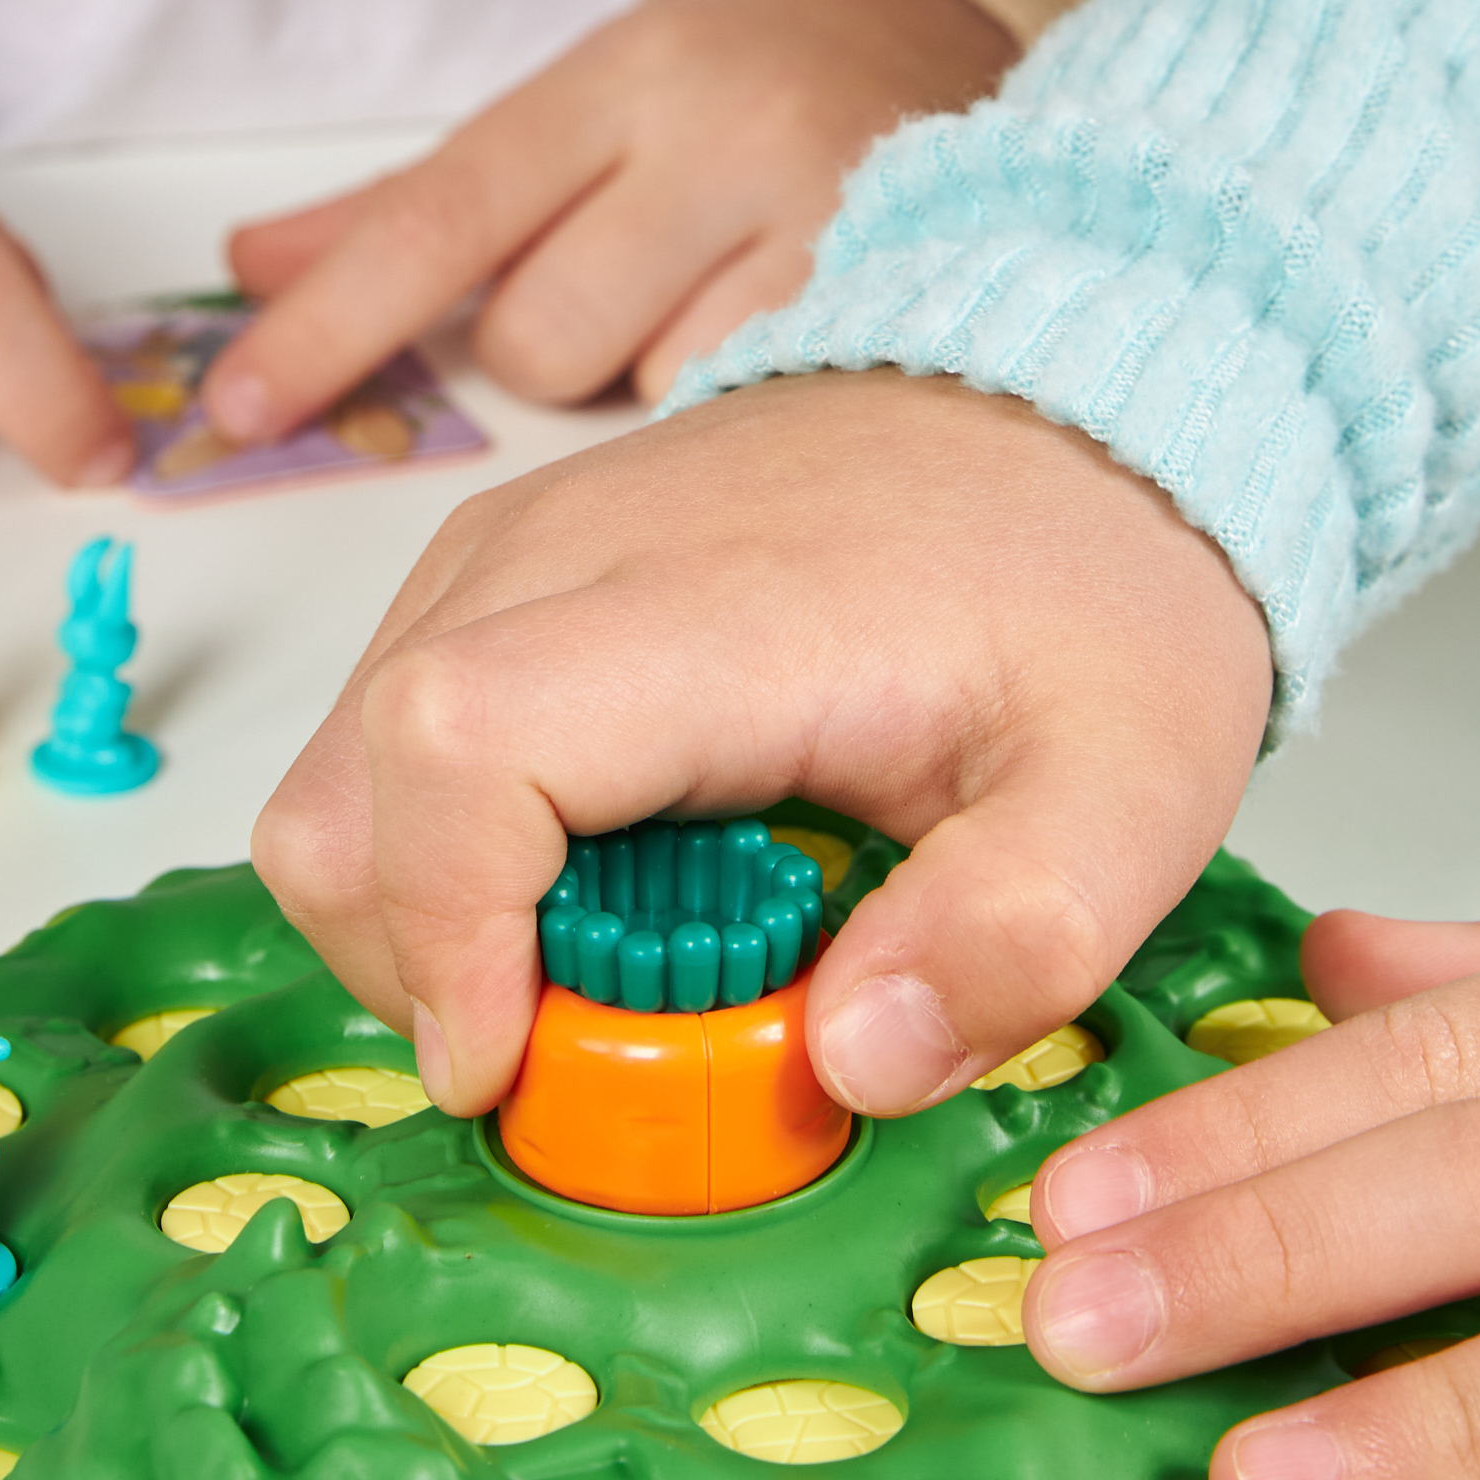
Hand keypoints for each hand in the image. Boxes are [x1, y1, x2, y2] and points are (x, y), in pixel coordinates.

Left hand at [204, 0, 1012, 437]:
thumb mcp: (574, 109)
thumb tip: (252, 271)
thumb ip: (411, 205)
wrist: (935, 30)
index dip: (329, 325)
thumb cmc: (725, 92)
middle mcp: (719, 140)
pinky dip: (734, 404)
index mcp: (620, 80)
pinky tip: (776, 348)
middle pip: (540, 337)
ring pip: (645, 391)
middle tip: (623, 289)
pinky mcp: (901, 309)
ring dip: (647, 381)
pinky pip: (750, 419)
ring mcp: (822, 227)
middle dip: (547, 349)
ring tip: (711, 305)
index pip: (441, 215)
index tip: (240, 409)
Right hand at [253, 367, 1273, 1112]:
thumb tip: (856, 1066)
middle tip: (593, 1050)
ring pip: (343, 779)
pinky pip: (388, 741)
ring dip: (433, 922)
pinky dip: (448, 855)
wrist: (1084, 412)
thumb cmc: (1095, 590)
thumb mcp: (1136, 789)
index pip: (455, 748)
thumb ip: (1018, 937)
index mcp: (710, 607)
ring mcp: (517, 550)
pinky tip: (609, 890)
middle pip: (347, 792)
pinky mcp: (508, 569)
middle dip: (421, 969)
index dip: (443, 936)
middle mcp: (563, 554)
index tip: (519, 1064)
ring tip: (621, 975)